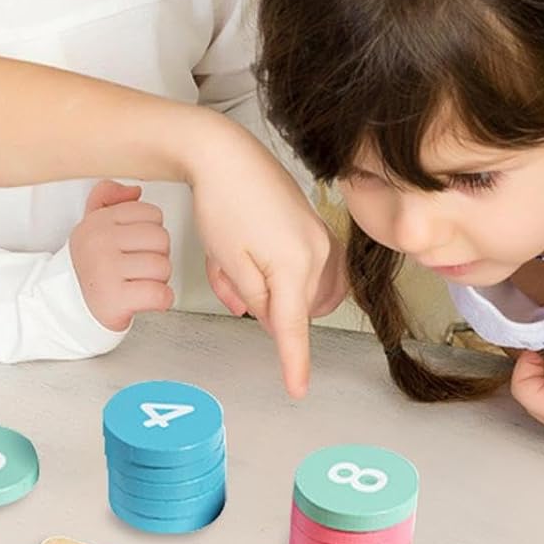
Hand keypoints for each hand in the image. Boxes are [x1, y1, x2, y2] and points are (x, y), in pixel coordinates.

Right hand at [69, 180, 173, 331]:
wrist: (65, 307)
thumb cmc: (90, 266)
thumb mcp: (91, 225)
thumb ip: (109, 198)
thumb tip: (134, 190)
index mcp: (97, 222)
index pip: (152, 214)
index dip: (150, 234)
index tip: (134, 247)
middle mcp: (98, 242)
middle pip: (161, 239)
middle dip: (157, 256)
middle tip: (138, 268)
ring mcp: (105, 270)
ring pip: (163, 267)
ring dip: (158, 280)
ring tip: (137, 283)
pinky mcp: (114, 299)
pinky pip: (160, 294)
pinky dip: (160, 301)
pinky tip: (143, 299)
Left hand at [187, 122, 339, 397]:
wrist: (226, 154)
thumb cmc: (222, 203)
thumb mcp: (229, 262)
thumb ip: (254, 299)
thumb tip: (270, 317)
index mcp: (296, 265)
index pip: (293, 327)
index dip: (294, 362)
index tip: (297, 390)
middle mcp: (318, 252)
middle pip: (291, 306)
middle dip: (257, 301)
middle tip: (226, 276)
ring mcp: (321, 238)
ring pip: (297, 288)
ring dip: (265, 287)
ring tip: (232, 262)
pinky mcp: (315, 226)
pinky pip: (301, 267)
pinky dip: (274, 270)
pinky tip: (249, 253)